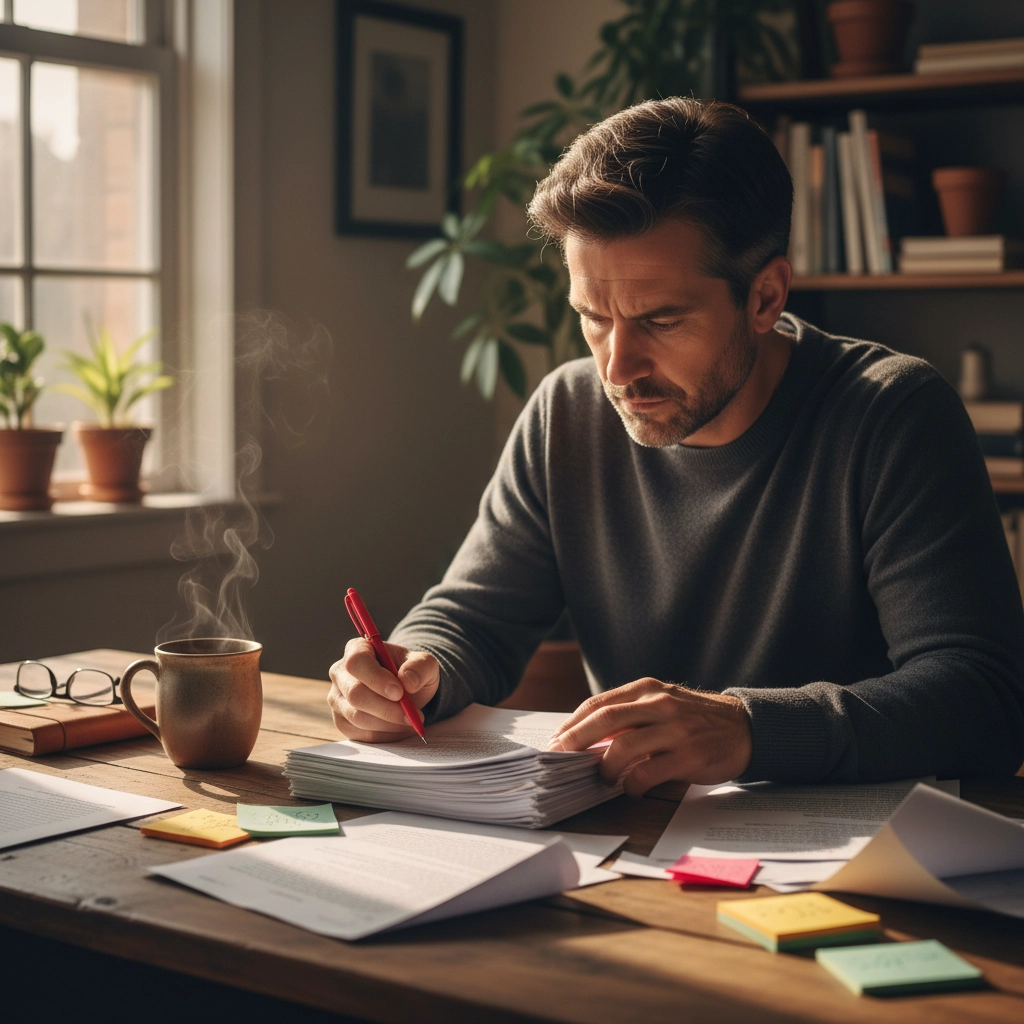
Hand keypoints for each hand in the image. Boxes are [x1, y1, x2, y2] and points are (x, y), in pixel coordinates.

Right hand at [328, 639, 439, 741]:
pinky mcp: (342, 721)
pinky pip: (360, 734)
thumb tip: (408, 682)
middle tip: (410, 715)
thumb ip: (420, 667)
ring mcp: (338, 698)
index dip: (376, 678)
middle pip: (355, 694)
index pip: (357, 662)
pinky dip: (384, 735)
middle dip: (386, 708)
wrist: (406, 691)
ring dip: (388, 724)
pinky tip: (399, 728)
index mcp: (357, 649)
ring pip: (358, 717)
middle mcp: (341, 673)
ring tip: (410, 721)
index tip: (399, 692)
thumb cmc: (411, 672)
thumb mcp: (424, 664)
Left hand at [547, 678, 751, 796]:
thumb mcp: (662, 704)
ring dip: (604, 767)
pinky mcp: (688, 755)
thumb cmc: (694, 719)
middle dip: (575, 741)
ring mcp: (674, 729)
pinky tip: (631, 791)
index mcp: (647, 689)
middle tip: (558, 759)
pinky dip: (632, 785)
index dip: (572, 724)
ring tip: (601, 778)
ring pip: (623, 747)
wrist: (744, 727)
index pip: (598, 704)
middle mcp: (659, 704)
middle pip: (605, 720)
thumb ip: (630, 715)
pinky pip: (649, 773)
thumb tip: (588, 738)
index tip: (555, 741)